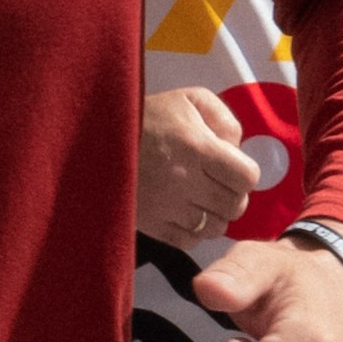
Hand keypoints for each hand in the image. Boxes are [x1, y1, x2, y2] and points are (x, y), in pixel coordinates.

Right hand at [138, 86, 261, 242]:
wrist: (96, 138)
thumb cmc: (148, 118)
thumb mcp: (190, 100)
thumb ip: (224, 119)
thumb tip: (237, 149)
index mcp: (196, 147)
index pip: (246, 178)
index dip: (243, 174)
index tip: (230, 167)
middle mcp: (183, 181)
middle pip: (234, 206)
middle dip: (231, 195)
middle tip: (215, 183)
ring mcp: (165, 207)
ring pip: (214, 228)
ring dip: (213, 215)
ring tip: (199, 198)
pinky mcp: (150, 225)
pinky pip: (188, 241)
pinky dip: (192, 231)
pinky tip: (183, 212)